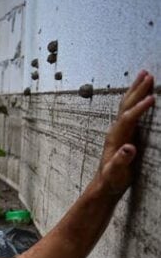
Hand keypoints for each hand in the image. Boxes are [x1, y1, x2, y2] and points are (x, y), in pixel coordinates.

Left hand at [99, 70, 153, 194]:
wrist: (105, 183)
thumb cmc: (111, 179)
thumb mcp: (115, 173)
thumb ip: (121, 161)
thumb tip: (128, 148)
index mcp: (115, 138)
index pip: (128, 118)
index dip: (139, 108)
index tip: (152, 98)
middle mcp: (116, 130)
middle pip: (126, 105)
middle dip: (137, 90)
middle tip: (149, 74)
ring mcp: (120, 130)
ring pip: (127, 105)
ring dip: (136, 89)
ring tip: (145, 74)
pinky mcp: (125, 132)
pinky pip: (131, 110)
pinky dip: (137, 99)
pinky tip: (142, 92)